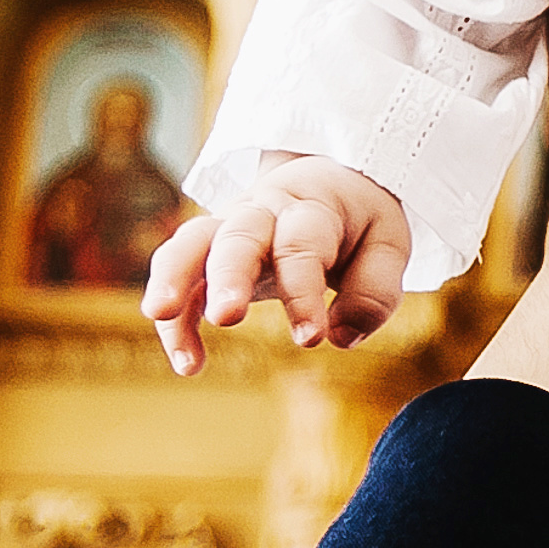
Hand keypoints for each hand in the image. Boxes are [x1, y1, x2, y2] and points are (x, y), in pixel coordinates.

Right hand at [145, 156, 411, 374]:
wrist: (330, 182)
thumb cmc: (358, 224)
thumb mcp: (388, 245)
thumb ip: (375, 291)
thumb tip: (339, 337)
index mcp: (312, 206)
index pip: (300, 245)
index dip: (303, 292)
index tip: (312, 338)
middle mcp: (263, 211)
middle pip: (237, 234)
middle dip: (228, 275)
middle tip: (227, 316)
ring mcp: (228, 228)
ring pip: (191, 243)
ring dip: (174, 278)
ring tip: (160, 315)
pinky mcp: (208, 253)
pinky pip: (179, 277)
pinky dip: (175, 318)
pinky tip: (188, 365)